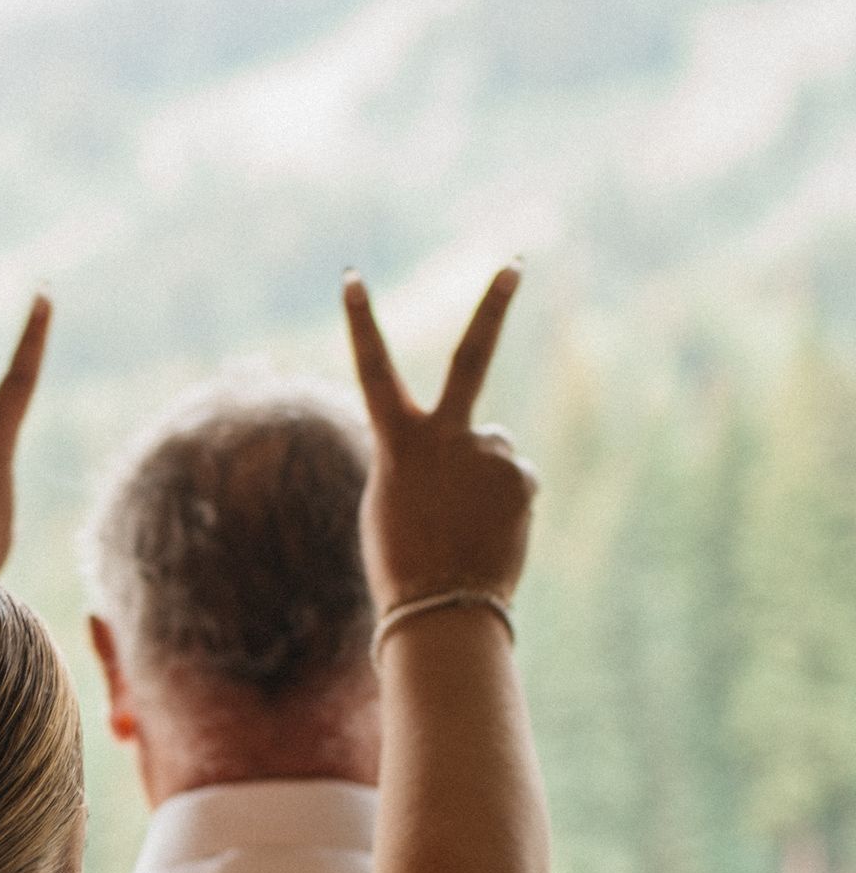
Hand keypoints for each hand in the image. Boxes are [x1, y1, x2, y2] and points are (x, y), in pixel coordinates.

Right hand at [345, 267, 535, 616]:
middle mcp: (445, 434)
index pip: (372, 369)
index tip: (352, 277)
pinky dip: (507, 504)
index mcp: (397, 441)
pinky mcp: (521, 476)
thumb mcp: (393, 502)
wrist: (441, 610)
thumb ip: (422, 459)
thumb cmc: (401, 563)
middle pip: (472, 354)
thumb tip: (472, 446)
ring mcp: (488, 452)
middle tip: (516, 262)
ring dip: (485, 480)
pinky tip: (491, 534)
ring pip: (493, 449)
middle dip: (494, 305)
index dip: (360, 322)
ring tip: (466, 526)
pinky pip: (516, 479)